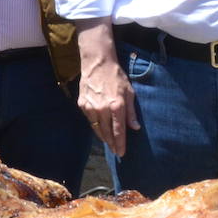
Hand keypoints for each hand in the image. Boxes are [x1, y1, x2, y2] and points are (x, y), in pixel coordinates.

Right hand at [75, 19, 139, 156]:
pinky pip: (90, 120)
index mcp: (116, 106)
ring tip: (109, 143)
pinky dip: (96, 126)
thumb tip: (135, 128)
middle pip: (107, 133)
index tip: (121, 153)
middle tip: (116, 151)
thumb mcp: (130, 92)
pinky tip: (100, 129)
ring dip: (103, 137)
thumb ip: (131, 112)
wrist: (97, 63)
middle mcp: (102, 109)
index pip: (118, 131)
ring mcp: (90, 107)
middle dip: (112, 144)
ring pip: (97, 129)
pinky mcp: (82, 104)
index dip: (120, 144)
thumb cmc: (117, 77)